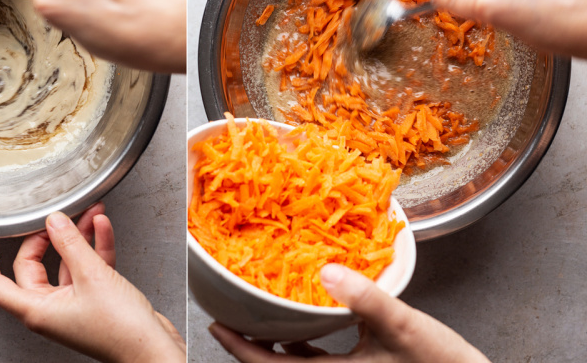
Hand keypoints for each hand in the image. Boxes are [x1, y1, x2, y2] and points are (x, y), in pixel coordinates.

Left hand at [0, 203, 184, 362]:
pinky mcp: (94, 299)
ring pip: (65, 263)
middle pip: (32, 266)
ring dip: (77, 237)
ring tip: (88, 213)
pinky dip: (94, 247)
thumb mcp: (92, 276)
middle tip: (54, 217)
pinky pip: (87, 267)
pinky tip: (101, 228)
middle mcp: (51, 309)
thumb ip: (70, 244)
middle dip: (45, 237)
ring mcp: (73, 304)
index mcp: (37, 310)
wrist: (152, 348)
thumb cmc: (121, 331)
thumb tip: (55, 221)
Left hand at [208, 264, 488, 362]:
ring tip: (261, 316)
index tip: (215, 325)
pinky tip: (307, 327)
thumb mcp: (403, 328)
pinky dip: (305, 347)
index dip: (238, 348)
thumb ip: (365, 298)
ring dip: (276, 346)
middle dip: (251, 346)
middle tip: (231, 317)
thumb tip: (327, 270)